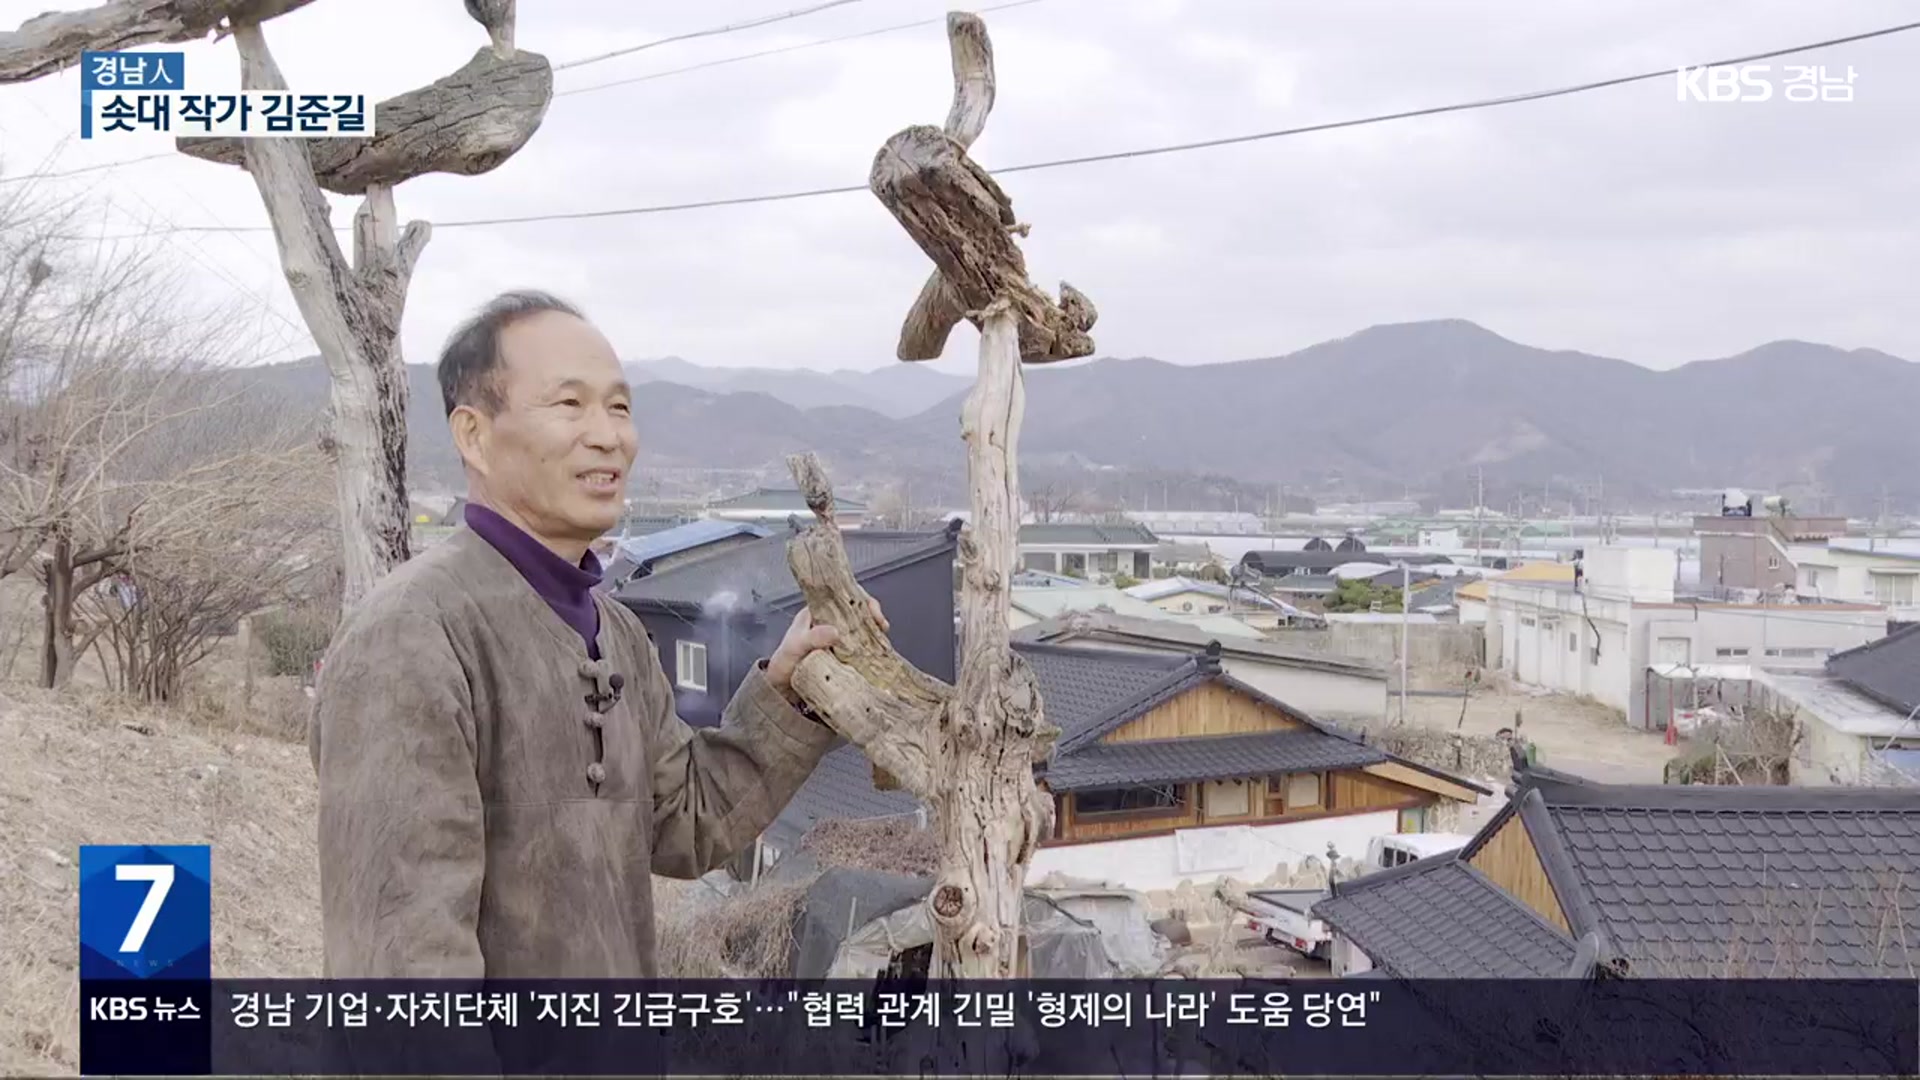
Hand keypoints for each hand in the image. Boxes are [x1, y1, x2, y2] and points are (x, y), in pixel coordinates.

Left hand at [765, 597, 887, 701]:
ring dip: (874, 631)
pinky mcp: (843, 655)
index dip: (859, 598)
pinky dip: (871, 647)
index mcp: (816, 612)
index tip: (871, 609)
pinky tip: (878, 652)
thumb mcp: (795, 646)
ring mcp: (837, 639)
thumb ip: (812, 637)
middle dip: (873, 615)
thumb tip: (835, 632)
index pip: (841, 596)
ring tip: (883, 638)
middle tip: (881, 625)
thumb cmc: (784, 663)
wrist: (781, 689)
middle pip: (856, 610)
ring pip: (861, 628)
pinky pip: (861, 647)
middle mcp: (829, 622)